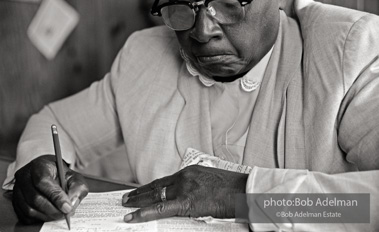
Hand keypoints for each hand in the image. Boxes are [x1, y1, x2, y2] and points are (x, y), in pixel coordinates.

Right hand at [12, 155, 88, 223]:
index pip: (43, 182)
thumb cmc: (61, 175)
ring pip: (29, 209)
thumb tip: (73, 203)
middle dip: (53, 210)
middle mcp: (24, 176)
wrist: (49, 174)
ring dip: (47, 216)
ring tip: (59, 214)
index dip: (56, 196)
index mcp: (39, 166)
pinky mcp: (15, 202)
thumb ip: (78, 188)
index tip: (67, 207)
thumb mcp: (74, 177)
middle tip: (65, 213)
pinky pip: (25, 216)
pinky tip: (49, 215)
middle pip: (35, 198)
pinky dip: (39, 219)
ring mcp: (17, 190)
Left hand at [122, 165, 247, 222]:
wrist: (245, 190)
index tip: (140, 191)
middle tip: (126, 198)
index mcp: (190, 172)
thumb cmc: (233, 188)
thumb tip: (186, 199)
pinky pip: (161, 209)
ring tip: (126, 206)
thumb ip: (196, 188)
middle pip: (156, 186)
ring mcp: (185, 188)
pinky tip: (133, 217)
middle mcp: (184, 177)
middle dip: (139, 193)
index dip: (150, 187)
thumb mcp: (211, 182)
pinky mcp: (187, 202)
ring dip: (138, 202)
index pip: (164, 181)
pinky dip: (144, 213)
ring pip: (155, 196)